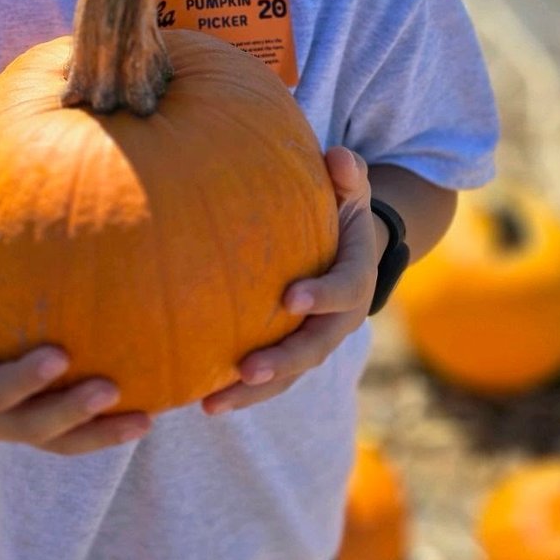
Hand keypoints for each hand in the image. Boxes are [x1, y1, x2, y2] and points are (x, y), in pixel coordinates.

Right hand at [0, 265, 151, 454]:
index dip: (22, 381)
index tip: (59, 356)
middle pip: (29, 428)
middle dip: (69, 413)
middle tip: (110, 389)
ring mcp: (12, 427)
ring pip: (59, 443)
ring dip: (100, 434)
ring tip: (144, 420)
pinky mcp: (37, 426)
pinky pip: (74, 435)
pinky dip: (106, 430)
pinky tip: (147, 415)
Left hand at [201, 147, 379, 417]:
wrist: (348, 248)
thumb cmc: (339, 208)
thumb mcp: (350, 188)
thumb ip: (347, 174)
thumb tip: (336, 157)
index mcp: (356, 277)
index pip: (343, 290)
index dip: (321, 295)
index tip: (290, 297)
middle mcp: (341, 319)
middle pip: (315, 347)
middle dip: (283, 361)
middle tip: (248, 369)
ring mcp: (316, 341)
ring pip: (290, 375)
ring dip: (254, 392)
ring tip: (213, 402)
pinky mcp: (293, 355)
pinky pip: (270, 382)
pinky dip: (241, 394)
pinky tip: (203, 402)